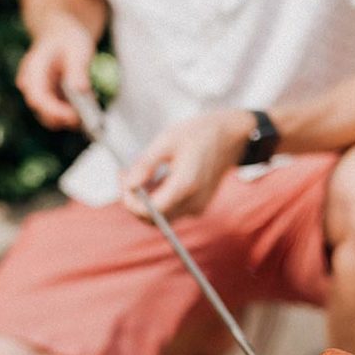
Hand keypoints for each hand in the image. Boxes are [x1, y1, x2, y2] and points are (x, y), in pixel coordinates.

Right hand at [16, 17, 95, 129]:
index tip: (74, 116)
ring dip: (73, 122)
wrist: (61, 34)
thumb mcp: (77, 48)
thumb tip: (80, 89)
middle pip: (44, 115)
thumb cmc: (68, 39)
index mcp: (34, 70)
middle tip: (89, 121)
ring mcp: (42, 97)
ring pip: (54, 120)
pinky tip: (90, 112)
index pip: (37, 98)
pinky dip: (76, 118)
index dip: (54, 111)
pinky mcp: (52, 103)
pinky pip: (62, 117)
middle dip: (66, 121)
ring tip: (93, 117)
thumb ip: (77, 69)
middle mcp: (33, 87)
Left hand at [121, 109, 254, 221]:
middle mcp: (193, 203)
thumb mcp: (166, 141)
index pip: (151, 211)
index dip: (132, 202)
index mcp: (185, 186)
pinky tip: (155, 178)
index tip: (124, 181)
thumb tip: (128, 184)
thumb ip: (145, 165)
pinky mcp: (197, 206)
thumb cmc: (199, 134)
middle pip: (155, 219)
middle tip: (125, 177)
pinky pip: (172, 211)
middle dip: (135, 203)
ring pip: (161, 217)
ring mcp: (197, 207)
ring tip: (140, 173)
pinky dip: (158, 199)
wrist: (230, 137)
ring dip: (146, 201)